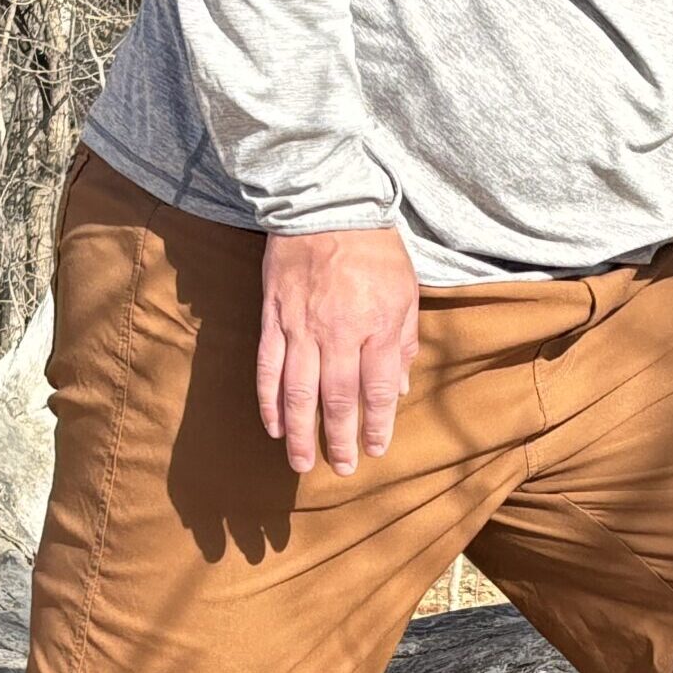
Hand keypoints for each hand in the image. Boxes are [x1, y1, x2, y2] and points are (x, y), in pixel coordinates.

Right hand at [258, 228, 418, 473]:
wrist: (325, 203)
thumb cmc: (373, 248)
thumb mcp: (405, 291)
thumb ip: (402, 342)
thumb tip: (398, 388)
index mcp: (375, 327)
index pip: (376, 391)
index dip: (376, 426)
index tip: (375, 450)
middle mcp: (337, 333)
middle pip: (337, 400)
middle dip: (339, 440)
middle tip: (341, 469)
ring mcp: (300, 327)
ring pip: (297, 392)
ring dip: (299, 433)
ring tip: (301, 463)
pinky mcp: (273, 318)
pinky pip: (267, 368)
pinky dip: (268, 400)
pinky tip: (272, 426)